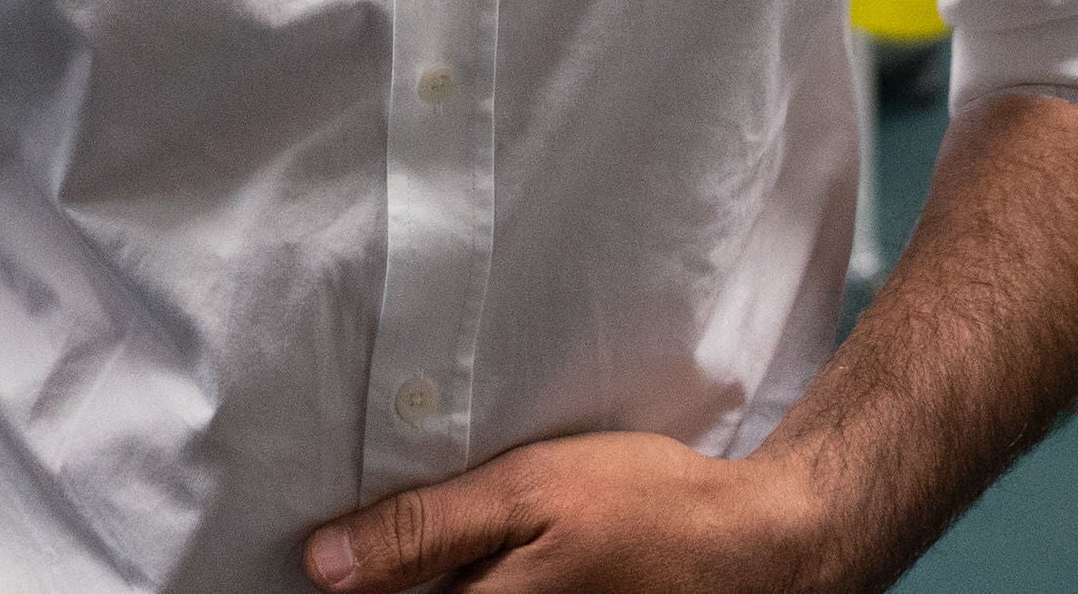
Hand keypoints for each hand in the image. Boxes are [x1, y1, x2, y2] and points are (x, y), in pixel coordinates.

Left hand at [304, 433, 830, 593]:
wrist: (757, 546)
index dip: (357, 591)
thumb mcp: (527, 493)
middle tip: (369, 556)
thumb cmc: (643, 508)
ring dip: (437, 586)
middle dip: (394, 587)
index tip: (325, 569)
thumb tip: (320, 565)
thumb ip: (424, 530)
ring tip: (434, 559)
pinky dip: (480, 587)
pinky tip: (480, 570)